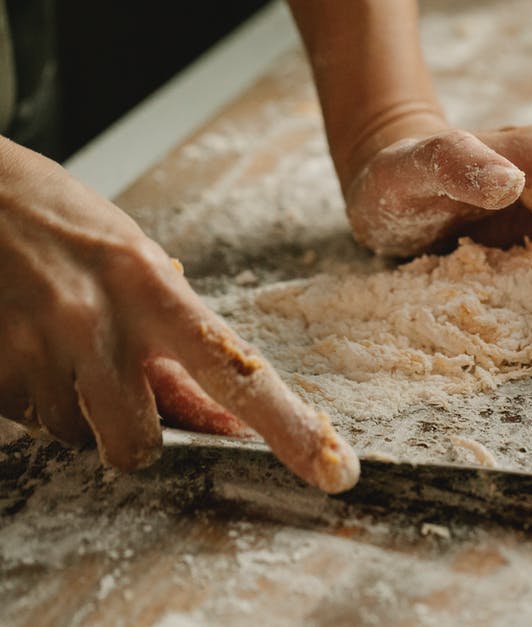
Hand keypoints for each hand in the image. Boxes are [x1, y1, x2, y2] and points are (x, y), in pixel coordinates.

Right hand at [0, 139, 358, 492]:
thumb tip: (224, 423)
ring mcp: (35, 348)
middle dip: (135, 434)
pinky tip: (24, 342)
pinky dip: (31, 394)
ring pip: (75, 437)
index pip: (238, 374)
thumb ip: (179, 343)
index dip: (290, 429)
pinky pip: (25, 418)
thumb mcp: (139, 266)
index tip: (334, 470)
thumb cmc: (64, 226)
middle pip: (137, 445)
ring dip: (77, 408)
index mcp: (153, 289)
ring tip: (61, 344)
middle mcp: (97, 323)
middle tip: (120, 387)